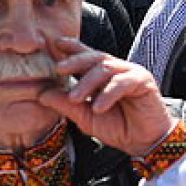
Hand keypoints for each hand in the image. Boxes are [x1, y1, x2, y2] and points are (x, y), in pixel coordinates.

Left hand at [40, 38, 173, 157]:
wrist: (145, 142)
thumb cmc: (119, 127)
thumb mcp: (85, 117)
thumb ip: (65, 105)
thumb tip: (41, 94)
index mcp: (102, 76)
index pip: (86, 56)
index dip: (72, 48)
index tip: (56, 43)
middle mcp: (116, 70)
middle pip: (94, 57)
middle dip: (75, 61)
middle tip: (59, 69)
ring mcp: (130, 73)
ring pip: (105, 68)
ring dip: (88, 83)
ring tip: (75, 99)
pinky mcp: (143, 81)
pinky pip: (123, 82)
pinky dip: (108, 94)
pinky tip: (99, 107)